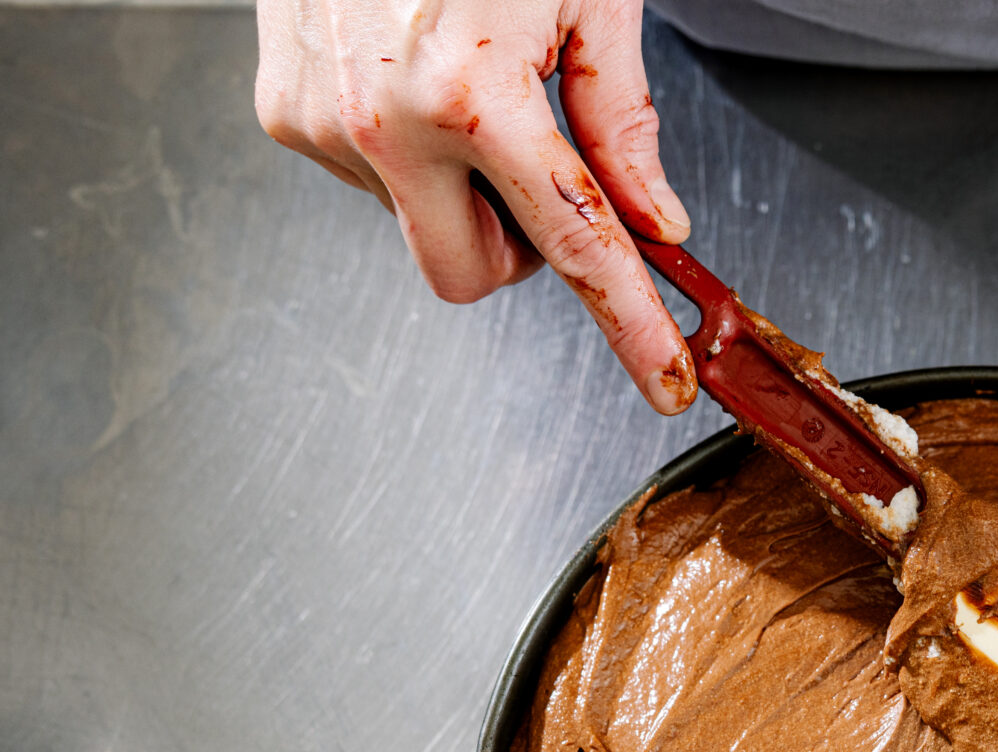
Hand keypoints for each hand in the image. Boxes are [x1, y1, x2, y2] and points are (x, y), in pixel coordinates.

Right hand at [255, 0, 696, 413]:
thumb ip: (620, 117)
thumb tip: (654, 217)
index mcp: (473, 95)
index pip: (575, 248)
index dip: (629, 324)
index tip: (662, 379)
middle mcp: (386, 122)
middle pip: (473, 276)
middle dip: (518, 249)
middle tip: (542, 173)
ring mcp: (324, 122)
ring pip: (420, 226)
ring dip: (458, 186)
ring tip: (463, 80)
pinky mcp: (283, 111)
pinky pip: (368, 181)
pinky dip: (406, 151)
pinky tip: (411, 74)